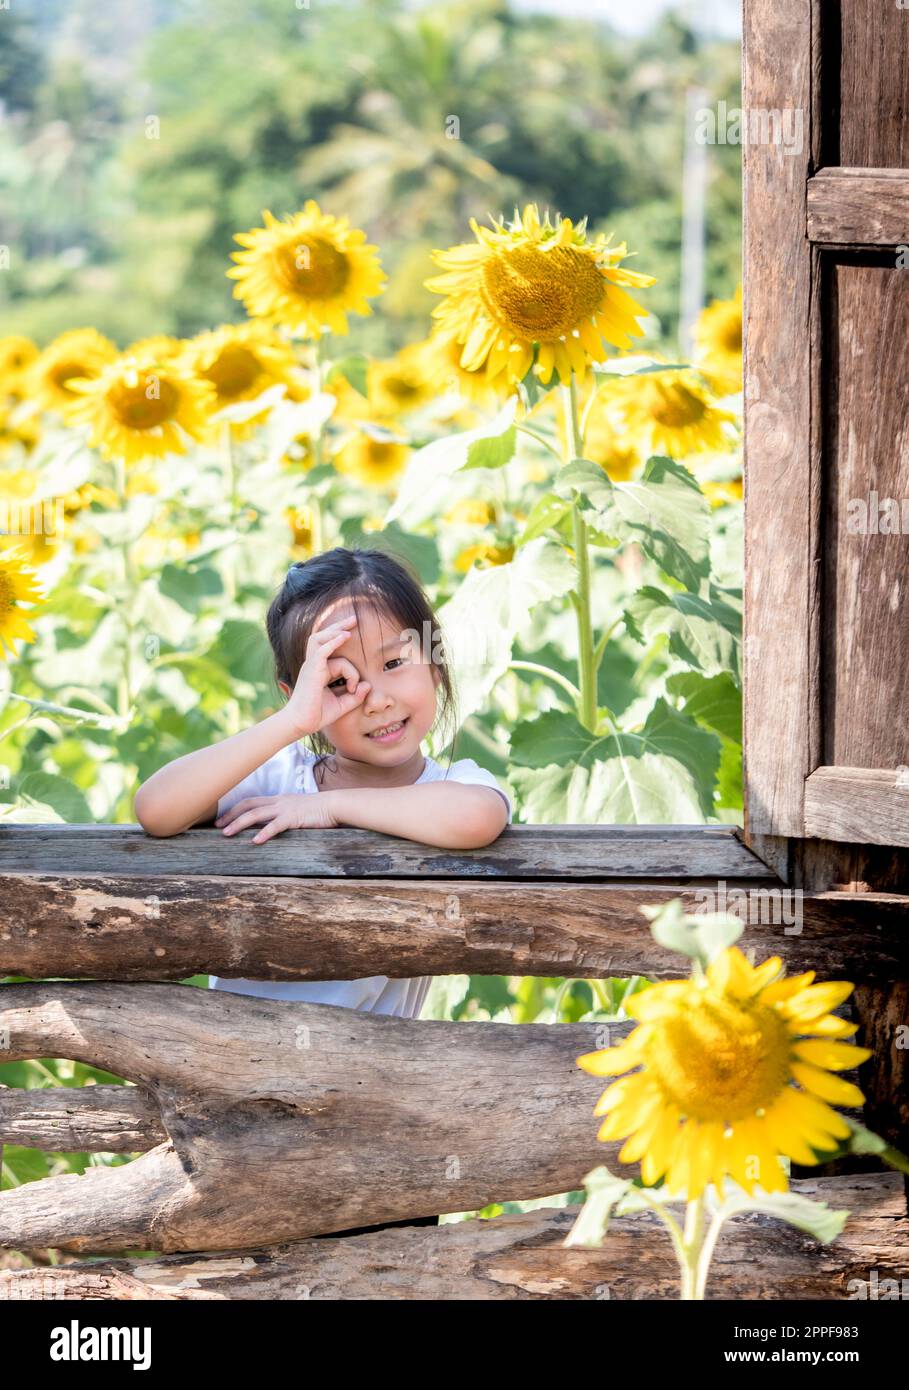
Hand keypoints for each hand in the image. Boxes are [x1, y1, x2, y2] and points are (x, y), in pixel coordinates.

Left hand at [215, 793, 340, 842]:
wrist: (335, 805)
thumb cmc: (318, 810)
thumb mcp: (297, 810)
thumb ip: (284, 815)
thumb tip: (272, 825)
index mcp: (278, 800)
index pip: (250, 801)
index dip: (234, 810)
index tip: (222, 820)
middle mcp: (278, 801)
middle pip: (248, 806)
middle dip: (230, 816)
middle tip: (217, 827)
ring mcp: (285, 809)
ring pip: (256, 815)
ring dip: (239, 824)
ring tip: (227, 834)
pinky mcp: (294, 818)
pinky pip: (276, 826)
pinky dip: (264, 833)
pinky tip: (255, 842)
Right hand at [283, 614, 370, 736]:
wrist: (301, 724)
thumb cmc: (317, 715)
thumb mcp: (342, 705)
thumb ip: (356, 696)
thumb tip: (368, 685)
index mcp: (320, 671)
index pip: (340, 662)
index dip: (353, 674)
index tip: (354, 689)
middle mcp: (314, 664)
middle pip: (324, 638)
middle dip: (339, 627)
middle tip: (354, 619)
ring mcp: (311, 665)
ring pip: (320, 639)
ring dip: (335, 629)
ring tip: (349, 624)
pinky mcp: (312, 670)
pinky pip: (322, 650)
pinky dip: (333, 641)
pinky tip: (344, 636)